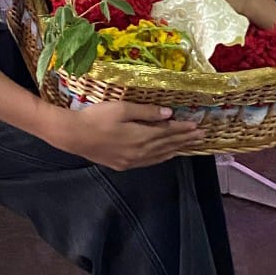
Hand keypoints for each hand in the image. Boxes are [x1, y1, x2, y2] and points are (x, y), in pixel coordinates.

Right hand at [52, 100, 206, 169]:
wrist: (74, 136)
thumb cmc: (97, 117)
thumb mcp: (122, 109)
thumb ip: (146, 112)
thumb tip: (169, 114)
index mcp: (141, 137)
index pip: (168, 132)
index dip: (184, 129)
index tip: (197, 126)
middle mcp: (140, 152)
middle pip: (167, 145)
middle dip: (185, 140)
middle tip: (201, 136)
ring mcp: (132, 161)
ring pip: (160, 155)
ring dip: (175, 150)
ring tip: (188, 146)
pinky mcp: (123, 165)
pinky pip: (149, 162)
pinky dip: (161, 157)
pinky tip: (166, 155)